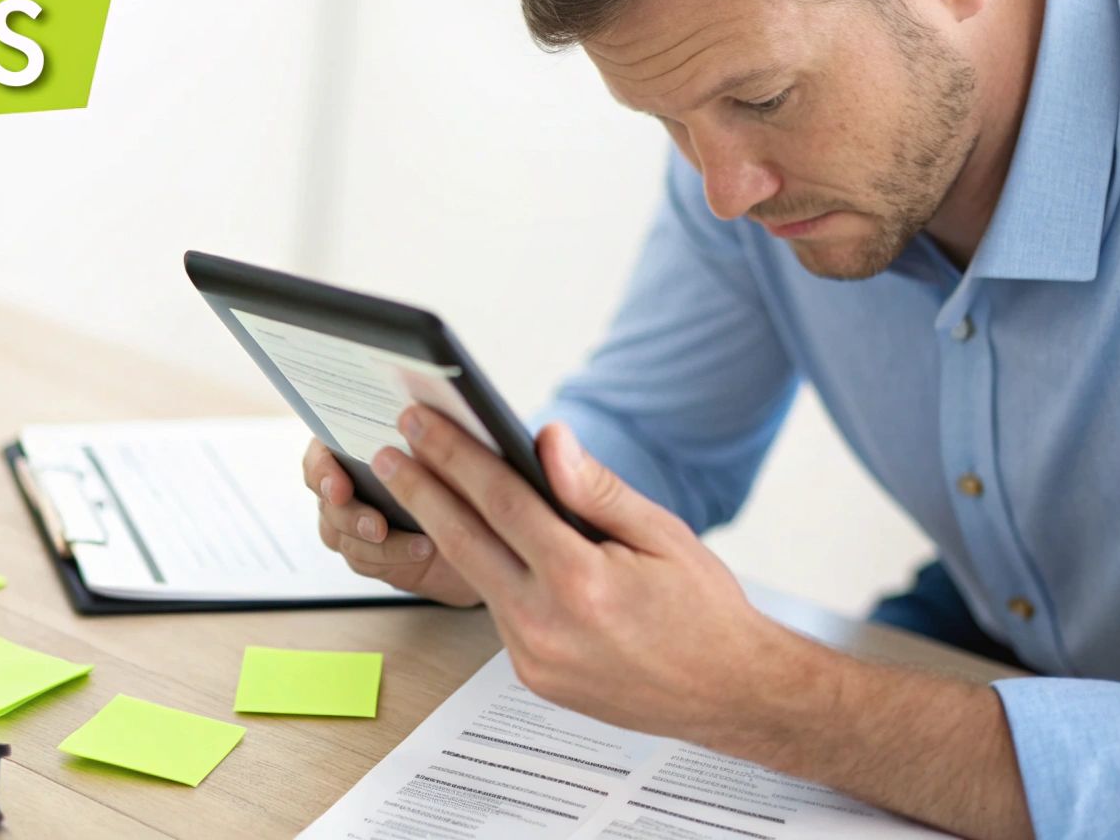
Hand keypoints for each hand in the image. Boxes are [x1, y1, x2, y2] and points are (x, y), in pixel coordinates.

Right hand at [303, 437, 481, 606]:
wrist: (480, 521)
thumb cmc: (459, 472)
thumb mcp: (444, 452)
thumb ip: (422, 440)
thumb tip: (415, 424)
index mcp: (353, 446)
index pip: (319, 454)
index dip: (322, 471)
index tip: (340, 487)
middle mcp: (347, 482)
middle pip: (328, 502)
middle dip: (352, 516)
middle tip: (378, 526)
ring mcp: (351, 520)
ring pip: (342, 536)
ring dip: (376, 543)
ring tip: (417, 542)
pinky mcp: (366, 552)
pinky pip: (364, 560)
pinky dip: (393, 556)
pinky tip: (421, 550)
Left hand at [371, 405, 789, 746]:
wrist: (730, 695)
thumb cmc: (705, 609)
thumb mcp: (662, 534)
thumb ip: (596, 488)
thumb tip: (547, 439)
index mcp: (581, 581)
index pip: (500, 501)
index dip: (454, 456)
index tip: (421, 423)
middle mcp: (548, 625)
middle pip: (464, 541)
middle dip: (420, 490)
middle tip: (389, 451)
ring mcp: (535, 658)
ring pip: (477, 578)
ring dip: (446, 530)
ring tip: (420, 486)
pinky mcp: (534, 677)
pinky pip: (499, 611)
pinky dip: (486, 571)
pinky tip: (476, 539)